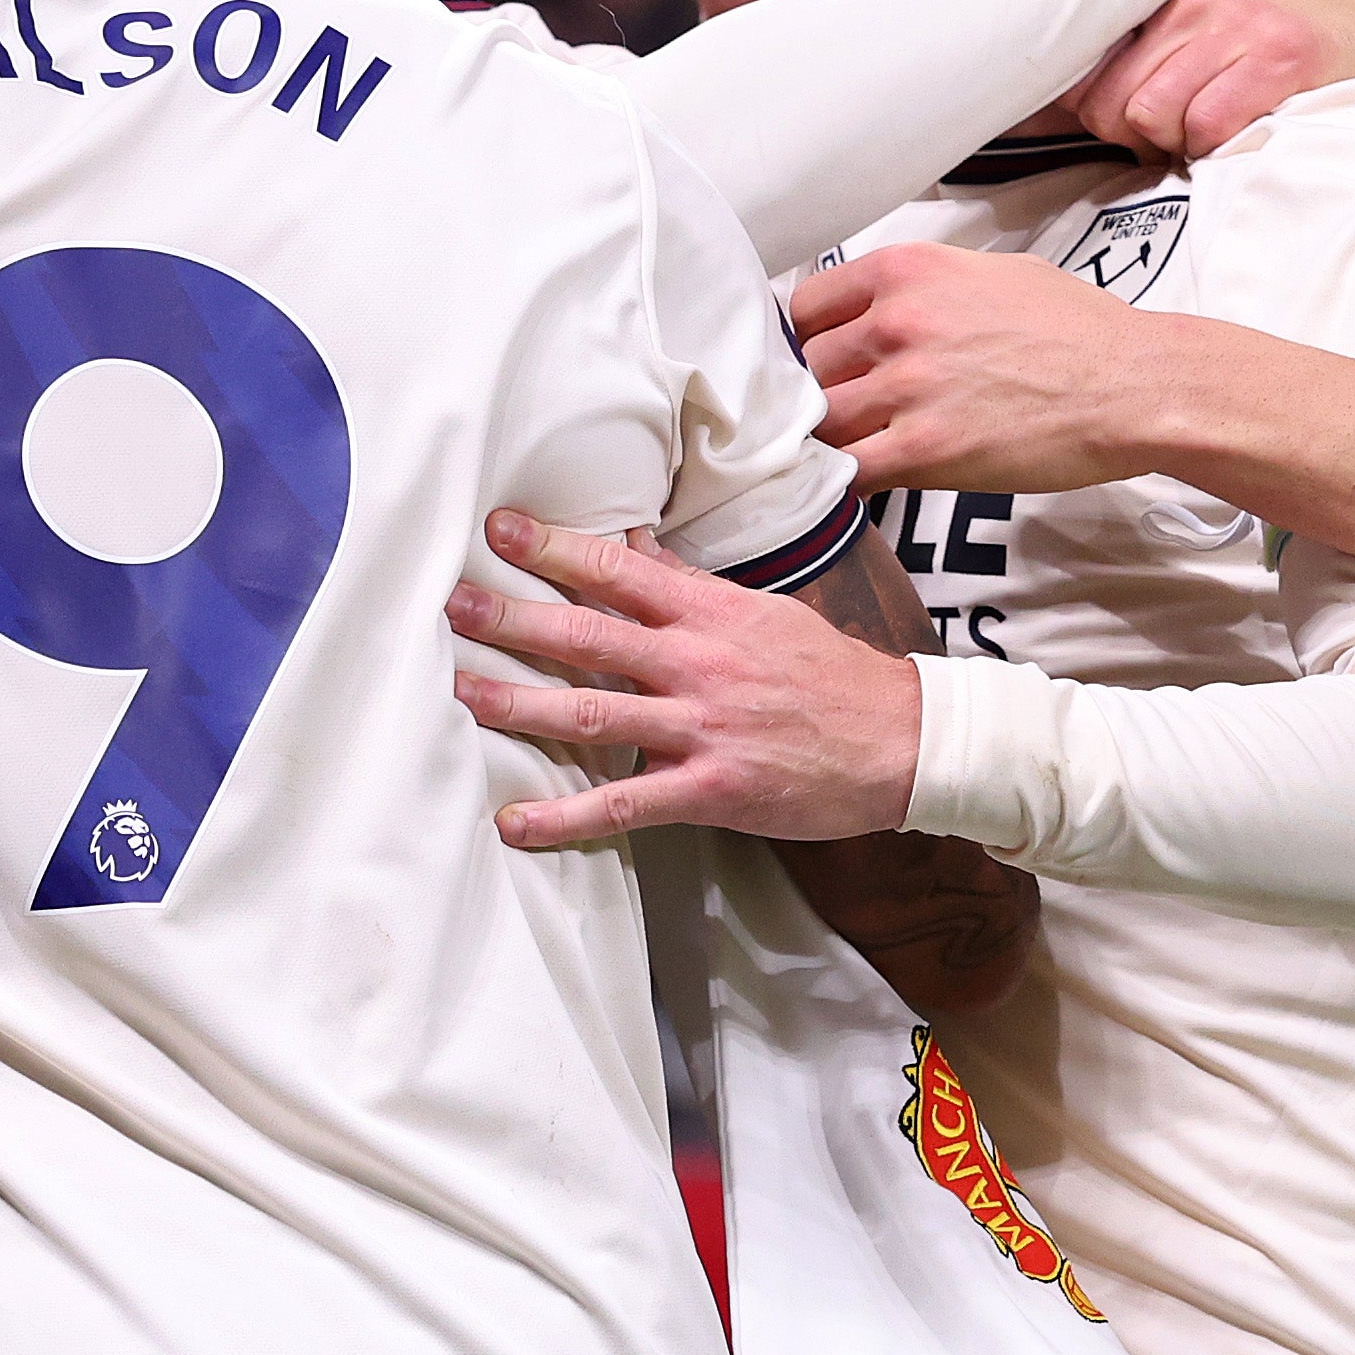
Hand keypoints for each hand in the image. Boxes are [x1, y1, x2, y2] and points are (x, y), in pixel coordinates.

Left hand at [450, 512, 926, 847]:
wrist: (902, 742)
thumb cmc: (832, 676)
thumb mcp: (763, 614)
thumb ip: (692, 587)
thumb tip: (635, 545)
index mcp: (711, 614)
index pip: (619, 569)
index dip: (555, 548)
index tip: (500, 530)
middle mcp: (697, 664)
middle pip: (589, 634)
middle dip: (513, 617)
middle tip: (452, 603)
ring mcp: (701, 728)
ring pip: (591, 712)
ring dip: (517, 703)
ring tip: (460, 692)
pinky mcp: (710, 790)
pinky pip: (624, 805)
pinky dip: (565, 818)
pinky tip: (515, 824)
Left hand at [793, 246, 1194, 493]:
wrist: (1131, 385)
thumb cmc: (1076, 328)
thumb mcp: (991, 272)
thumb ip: (925, 287)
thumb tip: (886, 308)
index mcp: (906, 270)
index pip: (806, 308)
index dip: (808, 343)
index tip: (825, 365)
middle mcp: (896, 322)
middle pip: (807, 370)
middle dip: (820, 395)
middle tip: (848, 414)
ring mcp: (907, 387)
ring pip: (820, 424)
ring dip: (833, 442)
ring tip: (857, 450)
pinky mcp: (925, 451)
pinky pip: (851, 472)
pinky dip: (849, 483)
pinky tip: (869, 482)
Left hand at [1074, 0, 1354, 165]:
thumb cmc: (1289, 22)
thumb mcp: (1211, 11)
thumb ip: (1146, 44)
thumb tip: (1065, 100)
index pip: (1085, 66)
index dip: (1097, 108)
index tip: (1121, 120)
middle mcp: (1195, 4)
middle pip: (1114, 104)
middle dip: (1136, 135)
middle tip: (1178, 132)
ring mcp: (1238, 30)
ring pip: (1156, 118)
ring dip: (1179, 143)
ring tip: (1215, 129)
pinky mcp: (1280, 61)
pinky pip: (1210, 128)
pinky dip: (1218, 148)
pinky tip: (1245, 132)